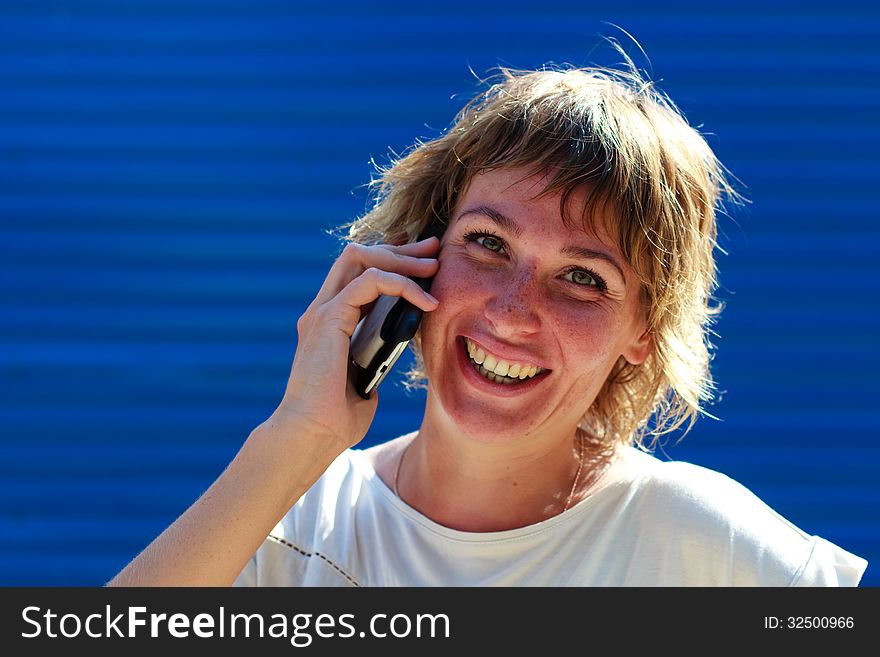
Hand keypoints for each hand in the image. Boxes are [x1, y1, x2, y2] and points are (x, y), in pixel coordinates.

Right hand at [264, 237, 440, 452]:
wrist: (311, 435)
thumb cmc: (335, 420)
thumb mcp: (365, 380)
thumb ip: (374, 361)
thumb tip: (392, 354)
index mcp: (329, 322)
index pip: (356, 272)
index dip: (389, 258)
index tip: (421, 258)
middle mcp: (322, 310)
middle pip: (358, 255)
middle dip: (399, 249)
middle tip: (433, 250)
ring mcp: (322, 312)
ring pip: (361, 258)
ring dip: (401, 259)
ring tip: (433, 268)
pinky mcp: (329, 319)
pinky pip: (369, 283)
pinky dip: (401, 285)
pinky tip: (425, 302)